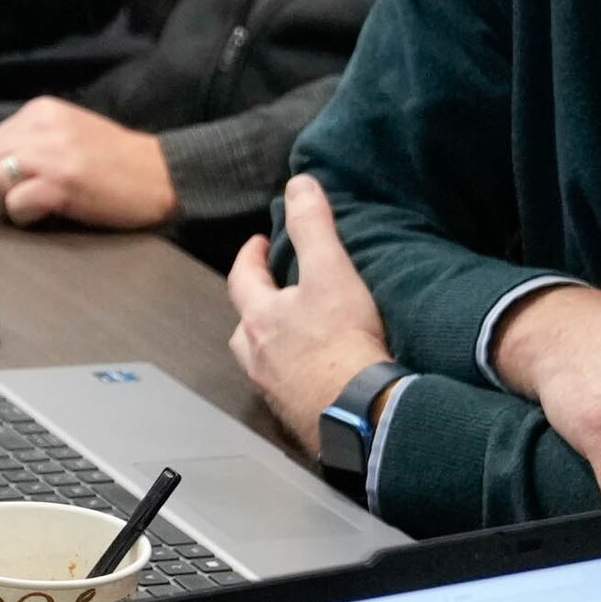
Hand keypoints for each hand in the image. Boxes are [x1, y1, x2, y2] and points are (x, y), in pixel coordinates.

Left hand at [0, 98, 175, 230]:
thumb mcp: (70, 131)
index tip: (13, 183)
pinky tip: (43, 214)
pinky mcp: (60, 185)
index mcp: (41, 110)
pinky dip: (22, 216)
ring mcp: (49, 156)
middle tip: (18, 200)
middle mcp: (41, 127)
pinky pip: (14, 204)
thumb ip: (34, 138)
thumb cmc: (118, 160)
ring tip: (29, 207)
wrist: (160, 174)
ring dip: (3, 202)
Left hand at [229, 174, 394, 447]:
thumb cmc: (342, 344)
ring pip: (263, 361)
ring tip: (297, 336)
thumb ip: (312, 226)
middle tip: (276, 292)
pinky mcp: (299, 416)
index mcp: (259, 319)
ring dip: (273, 345)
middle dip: (257, 304)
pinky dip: (298, 376)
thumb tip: (298, 185)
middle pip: (245, 325)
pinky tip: (320, 375)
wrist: (359, 413)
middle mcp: (258, 357)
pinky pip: (289, 389)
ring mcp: (275, 391)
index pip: (241, 278)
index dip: (250, 256)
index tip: (260, 244)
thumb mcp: (330, 271)